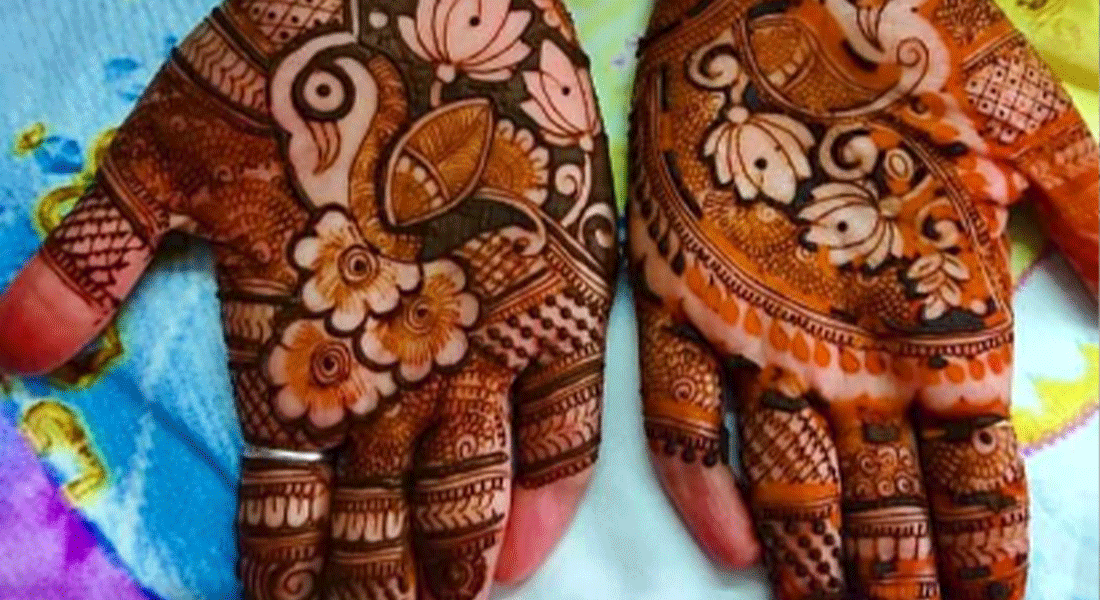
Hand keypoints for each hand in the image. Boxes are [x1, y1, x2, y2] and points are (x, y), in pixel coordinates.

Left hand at [0, 0, 616, 596]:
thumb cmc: (300, 58)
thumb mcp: (169, 149)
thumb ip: (94, 259)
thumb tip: (9, 355)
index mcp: (292, 342)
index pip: (280, 507)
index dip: (279, 579)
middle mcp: (388, 366)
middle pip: (374, 526)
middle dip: (365, 593)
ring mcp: (483, 340)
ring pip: (463, 496)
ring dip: (444, 572)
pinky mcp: (560, 306)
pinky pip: (562, 429)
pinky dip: (539, 501)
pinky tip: (521, 556)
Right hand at [629, 1, 1096, 597]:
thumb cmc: (894, 32)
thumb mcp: (1021, 113)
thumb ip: (1092, 213)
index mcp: (939, 304)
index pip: (975, 473)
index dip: (988, 554)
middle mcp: (847, 338)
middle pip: (881, 501)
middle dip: (904, 584)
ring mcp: (753, 321)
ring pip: (788, 477)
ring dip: (813, 563)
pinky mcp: (678, 291)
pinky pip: (680, 410)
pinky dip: (702, 484)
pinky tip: (731, 547)